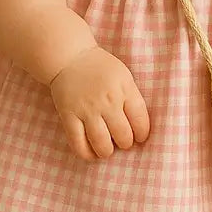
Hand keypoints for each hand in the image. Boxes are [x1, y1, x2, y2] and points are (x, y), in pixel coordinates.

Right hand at [49, 47, 150, 161]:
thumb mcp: (124, 76)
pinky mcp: (69, 116)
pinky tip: (91, 154)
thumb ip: (132, 97)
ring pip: (102, 144)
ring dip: (107, 151)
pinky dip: (86, 154)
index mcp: (124, 89)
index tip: (139, 137)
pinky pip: (78, 143)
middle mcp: (107, 101)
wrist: (70, 57)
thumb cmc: (101, 67)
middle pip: (123, 135)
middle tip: (122, 141)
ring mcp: (87, 110)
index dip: (142, 133)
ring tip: (107, 149)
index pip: (140, 120)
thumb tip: (138, 126)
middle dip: (125, 143)